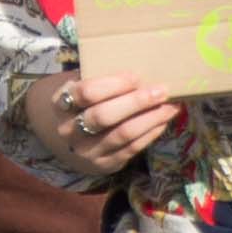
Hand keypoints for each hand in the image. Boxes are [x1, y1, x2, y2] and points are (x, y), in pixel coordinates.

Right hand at [19, 69, 178, 177]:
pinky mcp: (103, 164)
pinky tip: (162, 121)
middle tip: (161, 90)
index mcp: (61, 103)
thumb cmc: (85, 103)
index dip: (113, 84)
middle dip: (136, 102)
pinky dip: (150, 133)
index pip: (86, 93)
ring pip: (122, 134)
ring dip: (150, 119)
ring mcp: (86, 150)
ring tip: (170, 106)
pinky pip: (131, 149)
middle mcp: (69, 130)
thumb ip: (101, 78)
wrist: (72, 138)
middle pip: (104, 116)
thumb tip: (142, 68)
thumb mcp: (82, 86)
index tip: (137, 76)